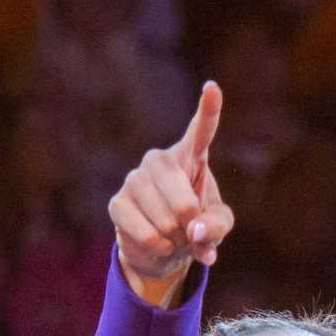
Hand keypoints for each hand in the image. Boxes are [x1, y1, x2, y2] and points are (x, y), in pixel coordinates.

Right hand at [109, 83, 232, 304]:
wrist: (164, 248)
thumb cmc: (196, 227)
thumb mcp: (218, 227)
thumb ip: (217, 226)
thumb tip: (196, 230)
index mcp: (191, 156)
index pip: (201, 130)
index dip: (208, 110)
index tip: (213, 87)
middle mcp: (160, 160)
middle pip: (184, 200)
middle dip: (192, 226)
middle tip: (191, 230)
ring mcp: (135, 179)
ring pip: (164, 219)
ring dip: (176, 238)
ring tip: (174, 235)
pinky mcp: (118, 202)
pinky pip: (145, 232)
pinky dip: (159, 246)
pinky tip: (159, 243)